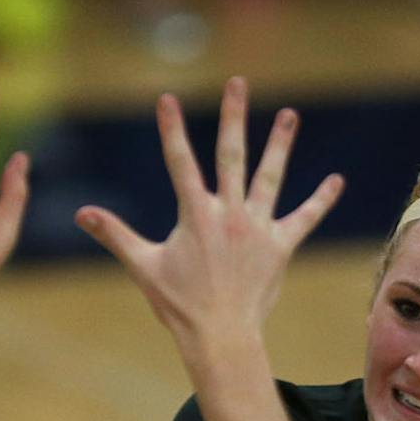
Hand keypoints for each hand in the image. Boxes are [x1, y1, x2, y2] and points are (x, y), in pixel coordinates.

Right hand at [74, 77, 343, 353]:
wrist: (221, 336)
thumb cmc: (179, 305)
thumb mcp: (143, 267)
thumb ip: (116, 235)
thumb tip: (83, 214)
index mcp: (195, 215)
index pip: (180, 162)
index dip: (172, 129)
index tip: (168, 99)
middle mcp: (229, 214)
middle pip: (231, 156)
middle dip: (233, 117)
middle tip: (238, 84)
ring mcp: (258, 228)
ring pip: (270, 177)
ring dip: (280, 145)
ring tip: (289, 115)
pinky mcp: (280, 246)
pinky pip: (304, 218)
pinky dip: (321, 200)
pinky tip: (336, 181)